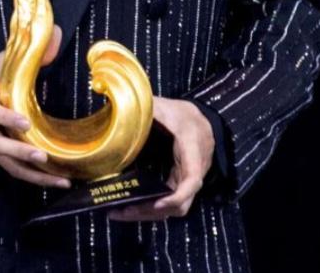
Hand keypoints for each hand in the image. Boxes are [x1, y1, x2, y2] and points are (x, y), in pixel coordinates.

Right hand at [0, 23, 71, 189]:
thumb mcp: (1, 61)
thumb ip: (27, 53)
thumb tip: (57, 36)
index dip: (6, 118)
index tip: (25, 123)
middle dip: (20, 153)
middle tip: (43, 157)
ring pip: (6, 163)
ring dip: (32, 174)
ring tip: (58, 179)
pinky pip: (12, 169)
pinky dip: (33, 178)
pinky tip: (54, 181)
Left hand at [108, 97, 214, 221]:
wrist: (199, 118)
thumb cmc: (181, 113)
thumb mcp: (163, 107)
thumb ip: (145, 109)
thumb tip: (120, 108)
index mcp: (192, 147)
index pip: (192, 179)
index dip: (176, 195)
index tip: (156, 204)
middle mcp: (193, 170)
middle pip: (179, 204)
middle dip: (151, 211)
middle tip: (122, 211)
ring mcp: (187, 180)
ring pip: (173, 207)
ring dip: (147, 213)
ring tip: (120, 212)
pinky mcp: (179, 183)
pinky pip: (168, 201)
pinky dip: (150, 206)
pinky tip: (130, 204)